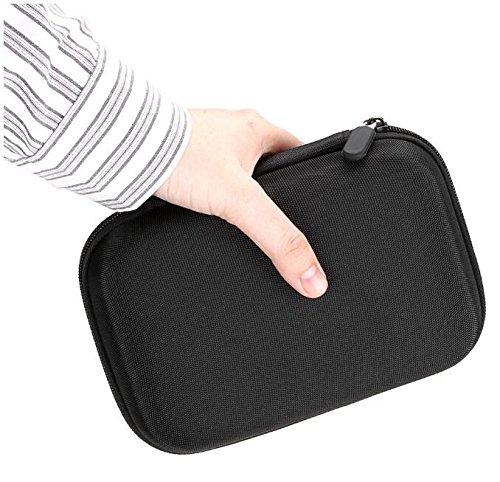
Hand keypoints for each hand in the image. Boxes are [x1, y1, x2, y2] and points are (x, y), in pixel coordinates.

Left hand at [155, 108, 327, 297]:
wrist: (119, 148)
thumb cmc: (174, 153)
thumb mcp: (239, 201)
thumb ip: (277, 237)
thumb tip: (311, 275)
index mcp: (256, 128)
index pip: (299, 150)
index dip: (310, 176)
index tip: (316, 201)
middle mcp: (232, 133)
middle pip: (269, 165)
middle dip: (275, 193)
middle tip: (280, 218)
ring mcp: (207, 146)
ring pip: (238, 174)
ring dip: (240, 195)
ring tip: (245, 221)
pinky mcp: (185, 160)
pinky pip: (211, 179)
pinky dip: (214, 196)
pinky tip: (212, 213)